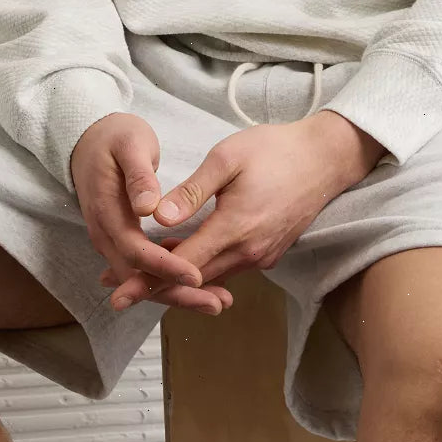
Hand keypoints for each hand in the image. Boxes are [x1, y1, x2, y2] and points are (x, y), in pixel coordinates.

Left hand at [99, 113, 369, 311]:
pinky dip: (199, 268)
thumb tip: (158, 217)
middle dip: (153, 285)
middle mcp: (249, 252)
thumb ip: (192, 191)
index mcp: (235, 228)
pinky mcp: (268, 252)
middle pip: (192, 280)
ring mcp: (261, 256)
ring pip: (209, 276)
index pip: (181, 266)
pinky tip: (180, 258)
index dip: (147, 280)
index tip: (118, 291)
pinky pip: (226, 268)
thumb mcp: (228, 158)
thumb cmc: (275, 150)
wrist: (326, 159)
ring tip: (139, 274)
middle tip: (115, 286)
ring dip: (175, 278)